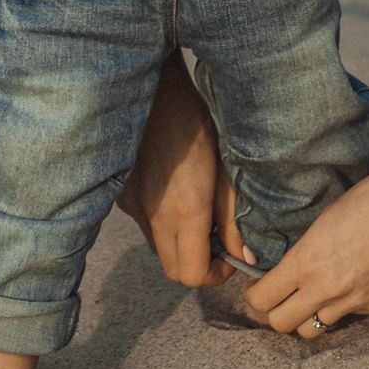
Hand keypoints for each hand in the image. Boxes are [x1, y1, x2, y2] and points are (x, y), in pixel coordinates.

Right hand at [116, 57, 245, 286]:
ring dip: (180, 244)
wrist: (154, 92)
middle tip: (217, 238)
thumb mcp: (226, 170)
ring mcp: (133, 208)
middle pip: (174, 270)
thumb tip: (246, 258)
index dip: (215, 275)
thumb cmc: (196, 126)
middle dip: (198, 265)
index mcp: (185, 212)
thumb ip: (235, 219)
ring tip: (197, 211)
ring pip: (159, 249)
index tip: (230, 255)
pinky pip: (145, 225)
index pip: (193, 275)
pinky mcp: (122, 197)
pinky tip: (173, 193)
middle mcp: (154, 217)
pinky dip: (163, 224)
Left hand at [242, 155, 368, 338]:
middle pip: (280, 324)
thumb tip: (289, 263)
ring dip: (308, 315)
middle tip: (282, 296)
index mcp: (308, 260)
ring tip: (315, 294)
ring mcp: (354, 302)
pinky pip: (348, 316)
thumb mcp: (326, 215)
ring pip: (315, 328)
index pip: (262, 299)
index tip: (260, 283)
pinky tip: (352, 281)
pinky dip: (342, 306)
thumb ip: (305, 247)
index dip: (255, 294)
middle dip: (275, 312)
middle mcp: (327, 288)